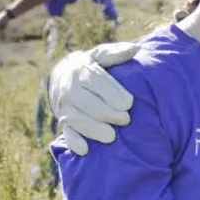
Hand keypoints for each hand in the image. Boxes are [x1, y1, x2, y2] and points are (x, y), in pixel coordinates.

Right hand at [48, 41, 140, 155]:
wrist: (62, 75)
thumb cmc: (91, 65)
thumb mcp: (101, 55)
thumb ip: (117, 53)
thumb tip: (136, 49)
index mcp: (82, 71)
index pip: (96, 82)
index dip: (112, 93)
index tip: (129, 103)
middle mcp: (70, 89)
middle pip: (87, 103)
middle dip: (107, 113)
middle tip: (126, 120)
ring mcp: (65, 106)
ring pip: (76, 119)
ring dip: (93, 129)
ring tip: (111, 137)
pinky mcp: (63, 120)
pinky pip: (66, 132)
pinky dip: (73, 142)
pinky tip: (85, 150)